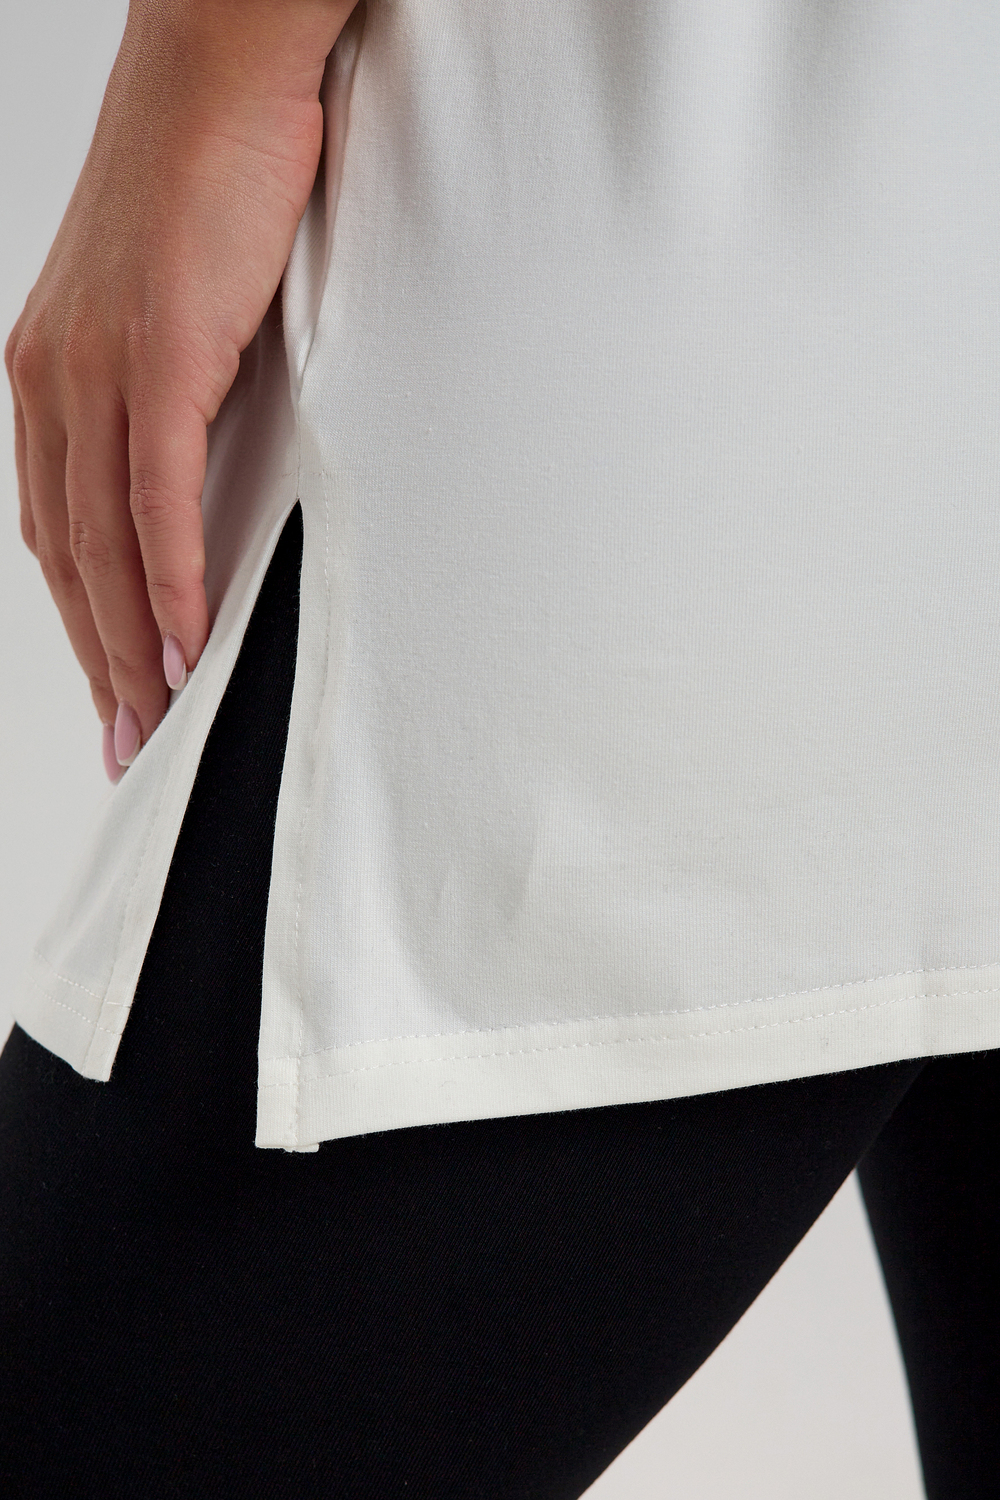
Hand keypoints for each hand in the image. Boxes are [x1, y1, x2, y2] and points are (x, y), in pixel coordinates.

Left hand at [5, 0, 351, 778]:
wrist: (225, 71)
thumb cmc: (209, 178)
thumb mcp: (174, 310)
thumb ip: (170, 399)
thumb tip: (205, 472)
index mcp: (48, 370)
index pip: (56, 526)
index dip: (80, 622)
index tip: (112, 690)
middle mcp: (51, 377)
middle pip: (67, 554)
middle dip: (96, 662)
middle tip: (126, 743)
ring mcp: (95, 369)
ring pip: (101, 543)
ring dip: (129, 645)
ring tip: (156, 720)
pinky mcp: (153, 358)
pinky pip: (153, 501)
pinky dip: (168, 585)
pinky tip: (182, 646)